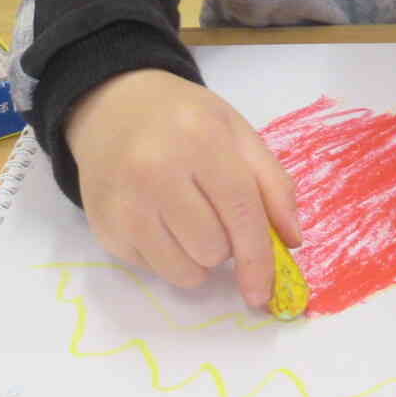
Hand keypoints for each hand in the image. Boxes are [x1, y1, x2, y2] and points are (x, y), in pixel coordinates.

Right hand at [64, 69, 300, 310]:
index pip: (241, 212)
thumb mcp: (236, 132)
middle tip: (214, 212)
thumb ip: (273, 183)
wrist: (112, 106)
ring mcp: (125, 201)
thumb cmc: (182, 120)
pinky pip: (154, 270)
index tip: (264, 290)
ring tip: (188, 218)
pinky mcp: (105, 226)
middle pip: (214, 249)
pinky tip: (158, 219)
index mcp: (200, 139)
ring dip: (198, 258)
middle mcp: (156, 170)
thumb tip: (290, 240)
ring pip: (184, 271)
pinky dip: (167, 257)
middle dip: (226, 244)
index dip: (259, 257)